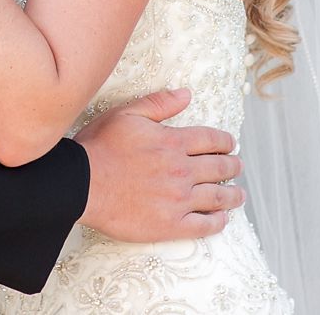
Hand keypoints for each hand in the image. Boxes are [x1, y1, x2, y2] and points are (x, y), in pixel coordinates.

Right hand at [75, 88, 243, 241]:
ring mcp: (178, 199)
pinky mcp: (170, 225)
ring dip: (232, 194)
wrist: (81, 184)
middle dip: (232, 165)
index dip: (225, 141)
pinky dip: (218, 221)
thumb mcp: (127, 114)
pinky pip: (204, 225)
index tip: (231, 144)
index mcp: (173, 142)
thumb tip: (186, 94)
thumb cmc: (99, 147)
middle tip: (237, 166)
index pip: (211, 139)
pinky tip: (223, 218)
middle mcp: (181, 169)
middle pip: (218, 167)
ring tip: (239, 195)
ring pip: (217, 196)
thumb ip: (159, 103)